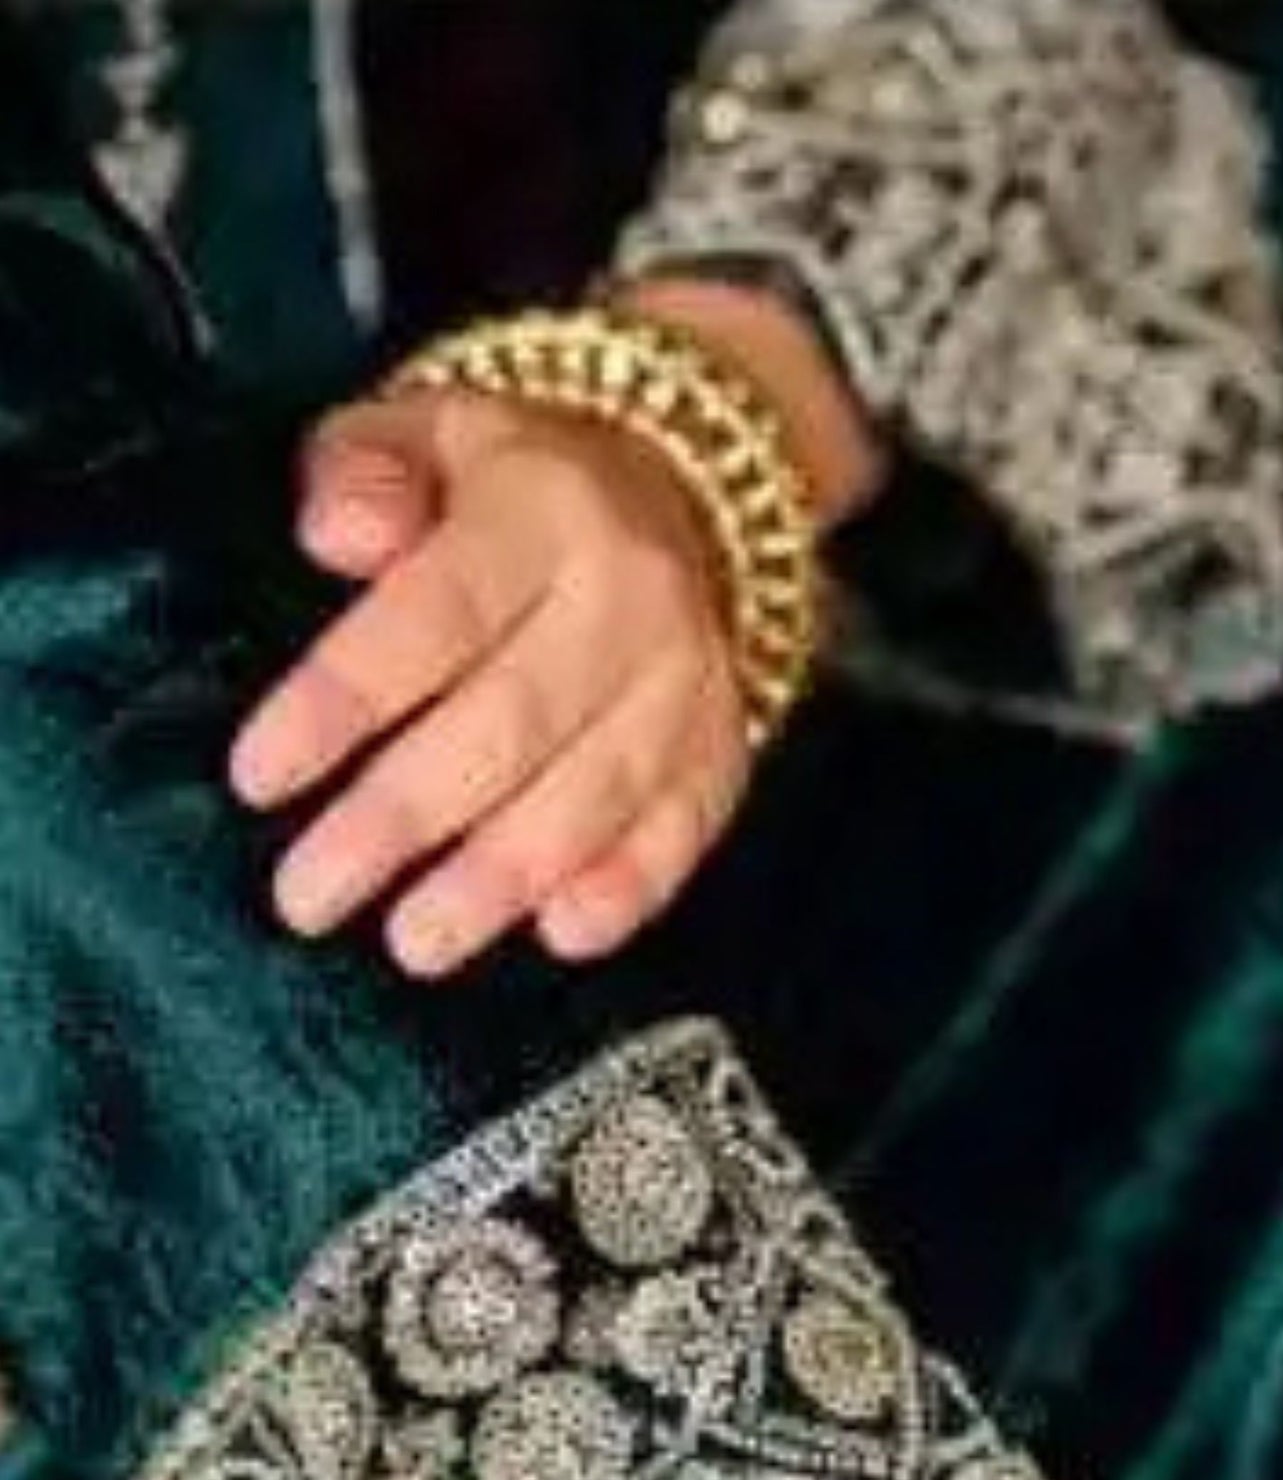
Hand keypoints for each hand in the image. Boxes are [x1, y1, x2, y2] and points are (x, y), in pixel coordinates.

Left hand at [229, 383, 750, 976]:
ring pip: (590, 797)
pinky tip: (561, 934)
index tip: (259, 777)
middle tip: (308, 896)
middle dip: (399, 821)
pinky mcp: (718, 751)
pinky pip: (681, 830)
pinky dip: (626, 888)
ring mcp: (684, 685)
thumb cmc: (521, 482)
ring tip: (413, 942)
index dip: (343, 702)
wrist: (691, 490)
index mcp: (541, 512)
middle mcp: (625, 603)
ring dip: (499, 881)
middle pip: (505, 726)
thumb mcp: (430, 429)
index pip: (433, 615)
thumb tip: (335, 535)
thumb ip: (365, 470)